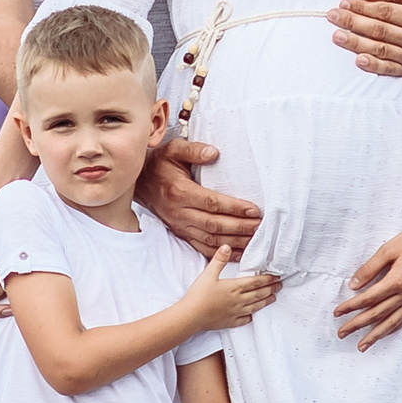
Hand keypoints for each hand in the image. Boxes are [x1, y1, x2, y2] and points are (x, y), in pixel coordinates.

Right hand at [139, 134, 265, 261]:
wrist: (141, 182)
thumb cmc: (161, 165)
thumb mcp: (174, 149)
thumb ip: (194, 150)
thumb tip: (214, 153)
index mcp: (180, 192)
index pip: (212, 203)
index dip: (234, 208)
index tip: (254, 210)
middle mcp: (180, 212)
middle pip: (214, 225)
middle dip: (240, 227)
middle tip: (260, 226)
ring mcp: (180, 226)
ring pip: (210, 239)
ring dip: (234, 242)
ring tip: (255, 239)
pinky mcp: (182, 233)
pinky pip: (202, 247)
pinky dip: (221, 253)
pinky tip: (238, 253)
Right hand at [189, 247, 279, 330]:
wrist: (191, 316)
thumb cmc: (198, 295)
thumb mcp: (208, 274)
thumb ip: (219, 260)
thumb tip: (227, 246)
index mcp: (235, 287)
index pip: (256, 282)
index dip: (268, 279)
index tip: (276, 276)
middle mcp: (238, 300)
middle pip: (259, 294)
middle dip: (271, 289)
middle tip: (280, 286)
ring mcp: (235, 312)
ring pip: (255, 306)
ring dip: (265, 301)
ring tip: (273, 298)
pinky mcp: (230, 322)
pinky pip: (244, 320)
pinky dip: (251, 316)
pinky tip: (252, 315)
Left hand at [328, 0, 401, 77]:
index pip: (385, 11)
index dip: (363, 7)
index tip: (344, 3)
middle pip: (380, 30)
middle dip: (354, 22)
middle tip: (333, 16)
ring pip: (381, 49)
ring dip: (356, 43)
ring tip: (337, 36)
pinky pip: (388, 68)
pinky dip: (373, 65)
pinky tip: (359, 60)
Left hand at [335, 220, 401, 348]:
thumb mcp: (389, 249)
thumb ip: (370, 268)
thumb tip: (353, 285)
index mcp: (396, 281)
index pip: (368, 299)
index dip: (350, 307)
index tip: (337, 313)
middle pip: (377, 314)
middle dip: (357, 325)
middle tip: (342, 333)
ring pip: (391, 322)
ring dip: (375, 336)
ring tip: (361, 346)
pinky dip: (392, 328)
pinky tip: (384, 334)